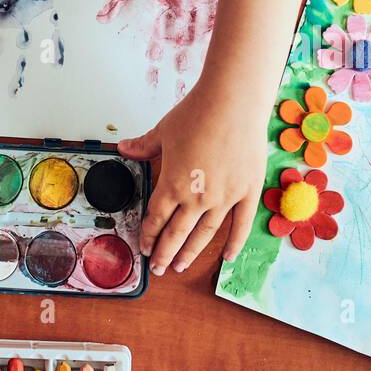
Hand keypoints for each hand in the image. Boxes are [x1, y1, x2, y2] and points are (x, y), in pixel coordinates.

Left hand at [119, 82, 266, 274]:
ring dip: (191, 253)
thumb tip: (122, 148)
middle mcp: (198, 198)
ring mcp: (225, 198)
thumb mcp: (163, 131)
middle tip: (158, 269)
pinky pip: (240, 225)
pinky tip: (226, 257)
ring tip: (181, 266)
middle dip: (165, 253)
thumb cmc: (197, 113)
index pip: (157, 218)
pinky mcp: (247, 192)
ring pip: (205, 234)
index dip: (148, 235)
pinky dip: (234, 243)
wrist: (232, 102)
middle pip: (177, 233)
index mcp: (173, 184)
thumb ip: (143, 146)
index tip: (144, 246)